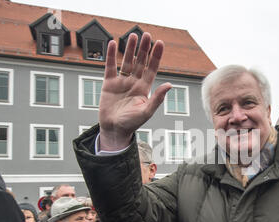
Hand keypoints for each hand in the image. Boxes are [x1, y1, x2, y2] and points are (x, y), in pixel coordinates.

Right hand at [99, 32, 171, 149]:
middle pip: (140, 61)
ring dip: (129, 49)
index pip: (152, 68)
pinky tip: (113, 44)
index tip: (160, 43)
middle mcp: (134, 82)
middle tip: (147, 35)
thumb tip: (170, 85)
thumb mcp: (147, 111)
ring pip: (126, 61)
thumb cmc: (132, 123)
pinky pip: (110, 66)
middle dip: (144, 48)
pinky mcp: (109, 83)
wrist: (114, 130)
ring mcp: (122, 81)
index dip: (156, 56)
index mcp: (145, 88)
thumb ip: (157, 98)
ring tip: (132, 35)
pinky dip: (111, 55)